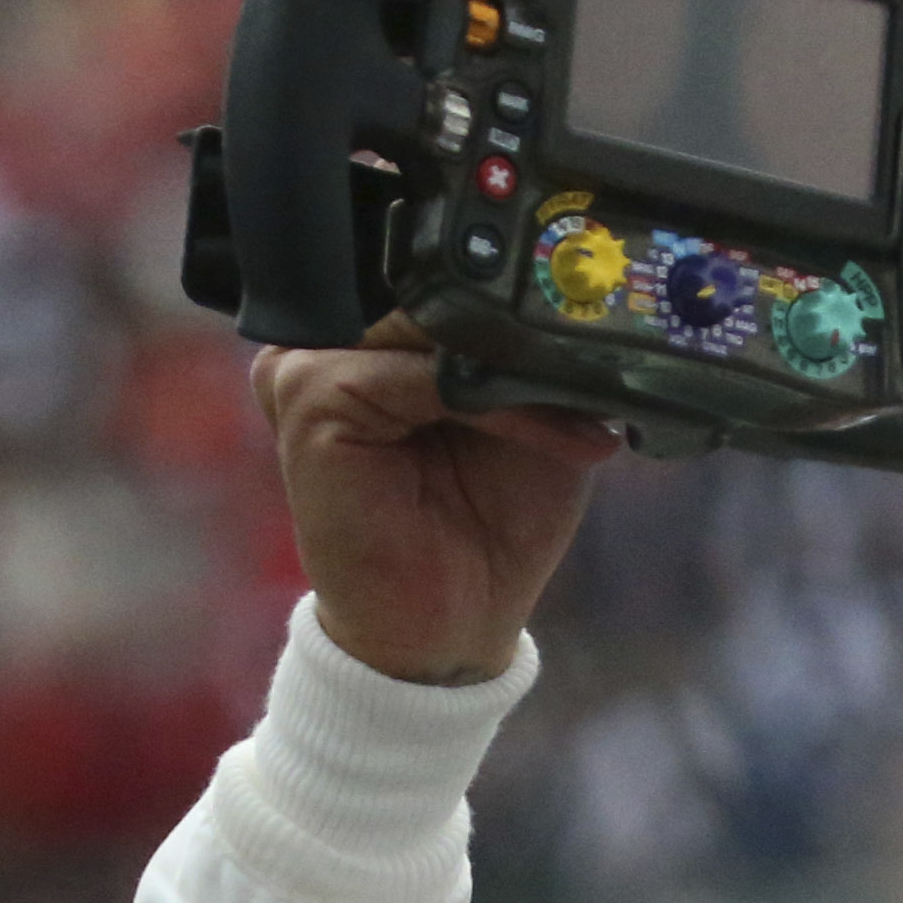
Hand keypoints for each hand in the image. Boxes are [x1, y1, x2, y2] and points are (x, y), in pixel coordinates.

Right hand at [251, 318, 618, 686]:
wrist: (453, 626)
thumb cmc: (489, 527)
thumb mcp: (536, 419)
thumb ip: (532, 356)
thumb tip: (563, 296)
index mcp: (380, 335)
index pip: (448, 277)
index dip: (519, 301)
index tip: (592, 333)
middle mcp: (334, 339)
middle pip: (436, 290)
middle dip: (519, 335)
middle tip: (595, 379)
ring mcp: (309, 364)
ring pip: (428, 325)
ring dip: (512, 371)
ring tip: (576, 423)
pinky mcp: (307, 397)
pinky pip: (412, 372)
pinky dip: (492, 405)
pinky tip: (544, 441)